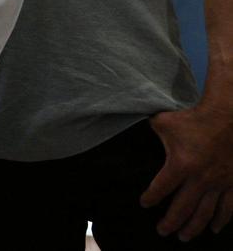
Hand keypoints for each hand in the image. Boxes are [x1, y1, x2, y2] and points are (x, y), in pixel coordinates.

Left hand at [141, 107, 232, 239]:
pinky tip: (214, 229)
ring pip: (205, 212)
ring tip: (183, 237)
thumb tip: (131, 127)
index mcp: (181, 165)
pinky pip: (228, 207)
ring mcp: (219, 183)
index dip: (150, 198)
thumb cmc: (194, 118)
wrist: (229, 117)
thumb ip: (149, 130)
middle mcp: (200, 179)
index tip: (144, 204)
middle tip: (162, 231)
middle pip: (182, 208)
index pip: (160, 188)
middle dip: (170, 222)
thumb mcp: (164, 122)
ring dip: (193, 227)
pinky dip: (221, 220)